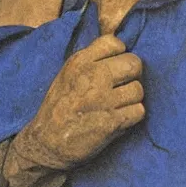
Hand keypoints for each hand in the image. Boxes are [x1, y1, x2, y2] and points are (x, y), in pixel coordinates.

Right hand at [11, 35, 144, 170]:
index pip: (115, 43)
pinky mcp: (112, 122)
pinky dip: (132, 116)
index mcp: (79, 62)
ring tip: (118, 106)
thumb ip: (92, 60)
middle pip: (134, 64)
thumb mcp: (68, 74)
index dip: (120, 55)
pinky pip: (139, 111)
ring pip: (139, 89)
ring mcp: (103, 100)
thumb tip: (121, 45)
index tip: (114, 67)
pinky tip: (119, 119)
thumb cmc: (60, 107)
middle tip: (122, 87)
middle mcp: (92, 77)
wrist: (46, 143)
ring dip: (132, 99)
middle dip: (132, 76)